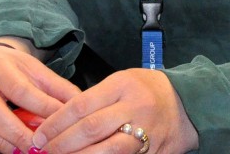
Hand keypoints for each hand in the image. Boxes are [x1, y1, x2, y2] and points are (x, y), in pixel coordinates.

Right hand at [0, 45, 79, 153]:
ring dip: (0, 143)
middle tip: (39, 147)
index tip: (61, 123)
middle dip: (18, 133)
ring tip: (22, 151)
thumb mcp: (37, 71)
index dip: (42, 109)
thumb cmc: (15, 70)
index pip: (21, 90)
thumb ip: (58, 88)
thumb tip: (81, 106)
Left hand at [31, 68, 198, 153]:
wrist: (189, 103)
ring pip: (109, 150)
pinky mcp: (156, 152)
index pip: (81, 105)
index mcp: (122, 86)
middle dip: (63, 143)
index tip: (40, 134)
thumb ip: (94, 99)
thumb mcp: (121, 82)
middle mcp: (134, 108)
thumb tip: (59, 119)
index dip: (56, 122)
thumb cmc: (148, 89)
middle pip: (91, 129)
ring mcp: (148, 132)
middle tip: (44, 151)